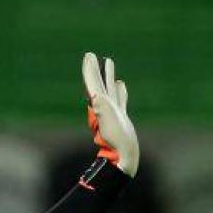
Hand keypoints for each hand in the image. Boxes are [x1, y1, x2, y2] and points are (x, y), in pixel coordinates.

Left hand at [81, 52, 138, 174]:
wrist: (124, 156)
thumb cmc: (117, 142)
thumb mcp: (109, 125)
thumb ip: (102, 110)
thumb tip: (95, 97)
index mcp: (99, 104)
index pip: (92, 83)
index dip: (89, 70)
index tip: (88, 56)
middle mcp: (104, 105)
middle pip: (98, 82)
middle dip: (95, 69)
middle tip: (91, 55)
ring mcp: (113, 110)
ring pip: (110, 88)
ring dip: (108, 75)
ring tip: (108, 62)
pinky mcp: (121, 116)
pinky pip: (120, 98)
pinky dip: (120, 90)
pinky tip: (120, 83)